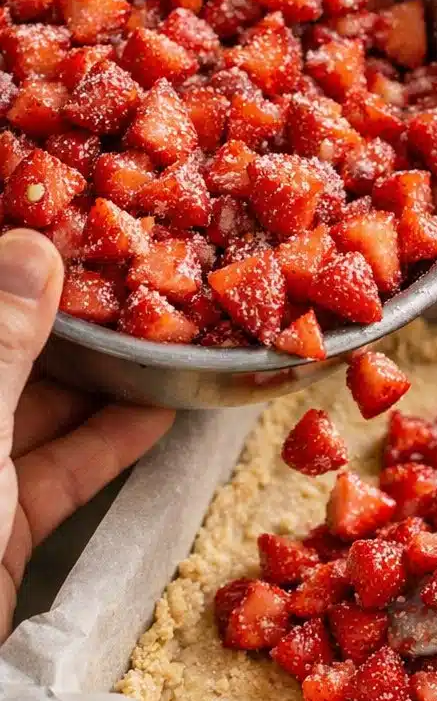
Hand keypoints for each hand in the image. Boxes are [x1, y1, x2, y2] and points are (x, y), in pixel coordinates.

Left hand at [0, 230, 173, 636]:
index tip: (64, 226)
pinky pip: (57, 474)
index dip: (10, 267)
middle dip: (64, 321)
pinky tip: (156, 414)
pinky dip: (106, 446)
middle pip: (3, 358)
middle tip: (128, 277)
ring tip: (157, 340)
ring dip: (97, 383)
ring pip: (33, 414)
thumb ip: (0, 345)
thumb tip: (32, 248)